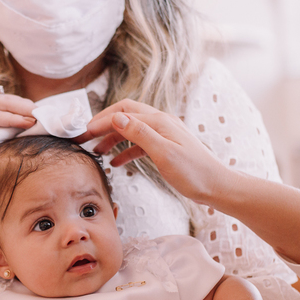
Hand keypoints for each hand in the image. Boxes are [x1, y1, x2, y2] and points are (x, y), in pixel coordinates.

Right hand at [86, 100, 227, 204]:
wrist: (216, 186)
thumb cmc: (194, 173)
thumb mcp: (163, 153)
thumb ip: (139, 133)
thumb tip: (116, 117)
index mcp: (159, 121)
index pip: (122, 113)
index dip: (100, 121)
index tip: (83, 132)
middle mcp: (160, 123)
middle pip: (125, 115)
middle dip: (103, 124)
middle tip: (84, 136)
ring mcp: (163, 135)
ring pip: (130, 130)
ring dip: (112, 138)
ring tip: (96, 150)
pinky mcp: (165, 148)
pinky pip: (139, 145)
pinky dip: (125, 150)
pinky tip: (116, 162)